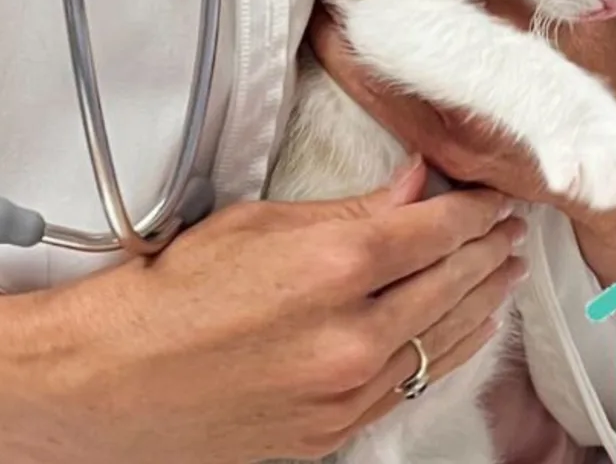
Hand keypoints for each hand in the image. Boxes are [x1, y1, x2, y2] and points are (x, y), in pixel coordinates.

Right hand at [0, 160, 525, 463]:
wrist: (106, 385)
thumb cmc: (165, 296)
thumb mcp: (254, 224)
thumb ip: (347, 209)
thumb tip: (413, 186)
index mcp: (335, 266)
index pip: (439, 229)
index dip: (475, 207)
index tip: (492, 193)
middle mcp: (353, 333)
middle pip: (453, 282)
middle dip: (487, 249)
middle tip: (509, 228)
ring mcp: (348, 389)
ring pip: (445, 339)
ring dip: (482, 301)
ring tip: (503, 273)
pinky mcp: (336, 429)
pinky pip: (413, 385)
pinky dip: (448, 351)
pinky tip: (466, 331)